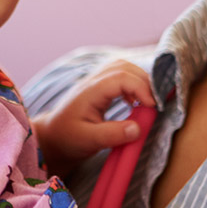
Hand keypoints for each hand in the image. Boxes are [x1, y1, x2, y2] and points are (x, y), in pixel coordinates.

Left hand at [33, 59, 156, 176]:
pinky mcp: (99, 86)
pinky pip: (120, 74)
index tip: (152, 107)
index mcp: (90, 91)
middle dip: (145, 82)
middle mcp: (93, 80)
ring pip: (124, 67)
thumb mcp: (88, 141)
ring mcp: (96, 81)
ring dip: (139, 80)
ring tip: (146, 101)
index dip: (141, 88)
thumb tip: (137, 129)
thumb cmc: (68, 138)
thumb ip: (112, 135)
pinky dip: (133, 84)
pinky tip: (134, 102)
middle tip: (154, 104)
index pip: (122, 77)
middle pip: (125, 67)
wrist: (52, 137)